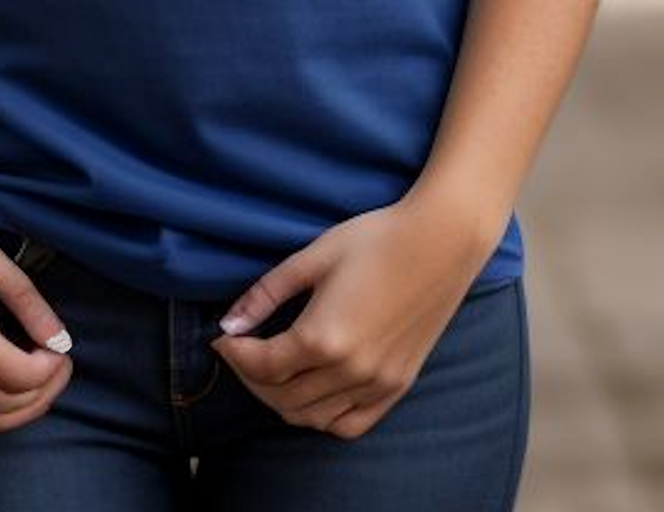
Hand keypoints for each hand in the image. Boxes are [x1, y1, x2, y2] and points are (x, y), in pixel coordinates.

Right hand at [0, 195, 73, 432]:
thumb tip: (59, 339)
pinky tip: (0, 393)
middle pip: (4, 406)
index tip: (63, 349)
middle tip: (59, 368)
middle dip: (42, 393)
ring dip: (14, 413)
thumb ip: (29, 304)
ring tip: (38, 387)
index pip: (22, 377)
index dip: (52, 368)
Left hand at [209, 198, 490, 440]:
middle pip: (282, 398)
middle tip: (242, 351)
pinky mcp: (397, 386)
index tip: (222, 339)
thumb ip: (267, 293)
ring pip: (312, 417)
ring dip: (282, 400)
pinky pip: (350, 424)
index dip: (234, 354)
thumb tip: (229, 323)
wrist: (441, 241)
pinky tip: (313, 390)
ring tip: (272, 369)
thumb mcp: (314, 257)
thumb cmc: (376, 239)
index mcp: (324, 337)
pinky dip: (323, 417)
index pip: (262, 366)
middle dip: (251, 378)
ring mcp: (377, 383)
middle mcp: (349, 370)